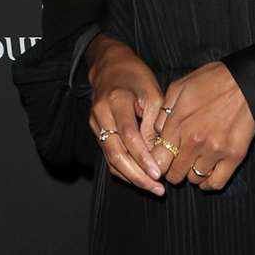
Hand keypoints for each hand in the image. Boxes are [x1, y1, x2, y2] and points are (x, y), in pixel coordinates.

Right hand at [86, 35, 167, 195]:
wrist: (109, 66)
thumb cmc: (135, 76)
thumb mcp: (152, 91)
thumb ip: (154, 121)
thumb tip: (158, 152)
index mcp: (115, 101)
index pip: (128, 135)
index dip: (143, 157)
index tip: (158, 173)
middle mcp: (101, 115)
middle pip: (115, 153)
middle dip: (137, 175)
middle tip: (157, 188)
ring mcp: (95, 125)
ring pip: (111, 159)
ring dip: (131, 177)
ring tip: (153, 188)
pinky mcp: (96, 132)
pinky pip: (109, 156)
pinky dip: (124, 170)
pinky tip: (140, 179)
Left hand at [150, 60, 254, 190]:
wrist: (247, 82)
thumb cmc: (213, 81)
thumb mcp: (179, 87)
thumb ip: (163, 112)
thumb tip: (156, 134)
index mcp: (178, 124)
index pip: (157, 159)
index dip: (157, 163)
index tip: (162, 160)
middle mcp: (194, 141)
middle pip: (173, 175)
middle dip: (173, 169)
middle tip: (178, 162)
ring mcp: (215, 151)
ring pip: (193, 179)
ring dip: (192, 173)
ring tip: (196, 161)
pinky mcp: (234, 156)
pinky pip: (215, 184)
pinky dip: (209, 183)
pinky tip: (207, 173)